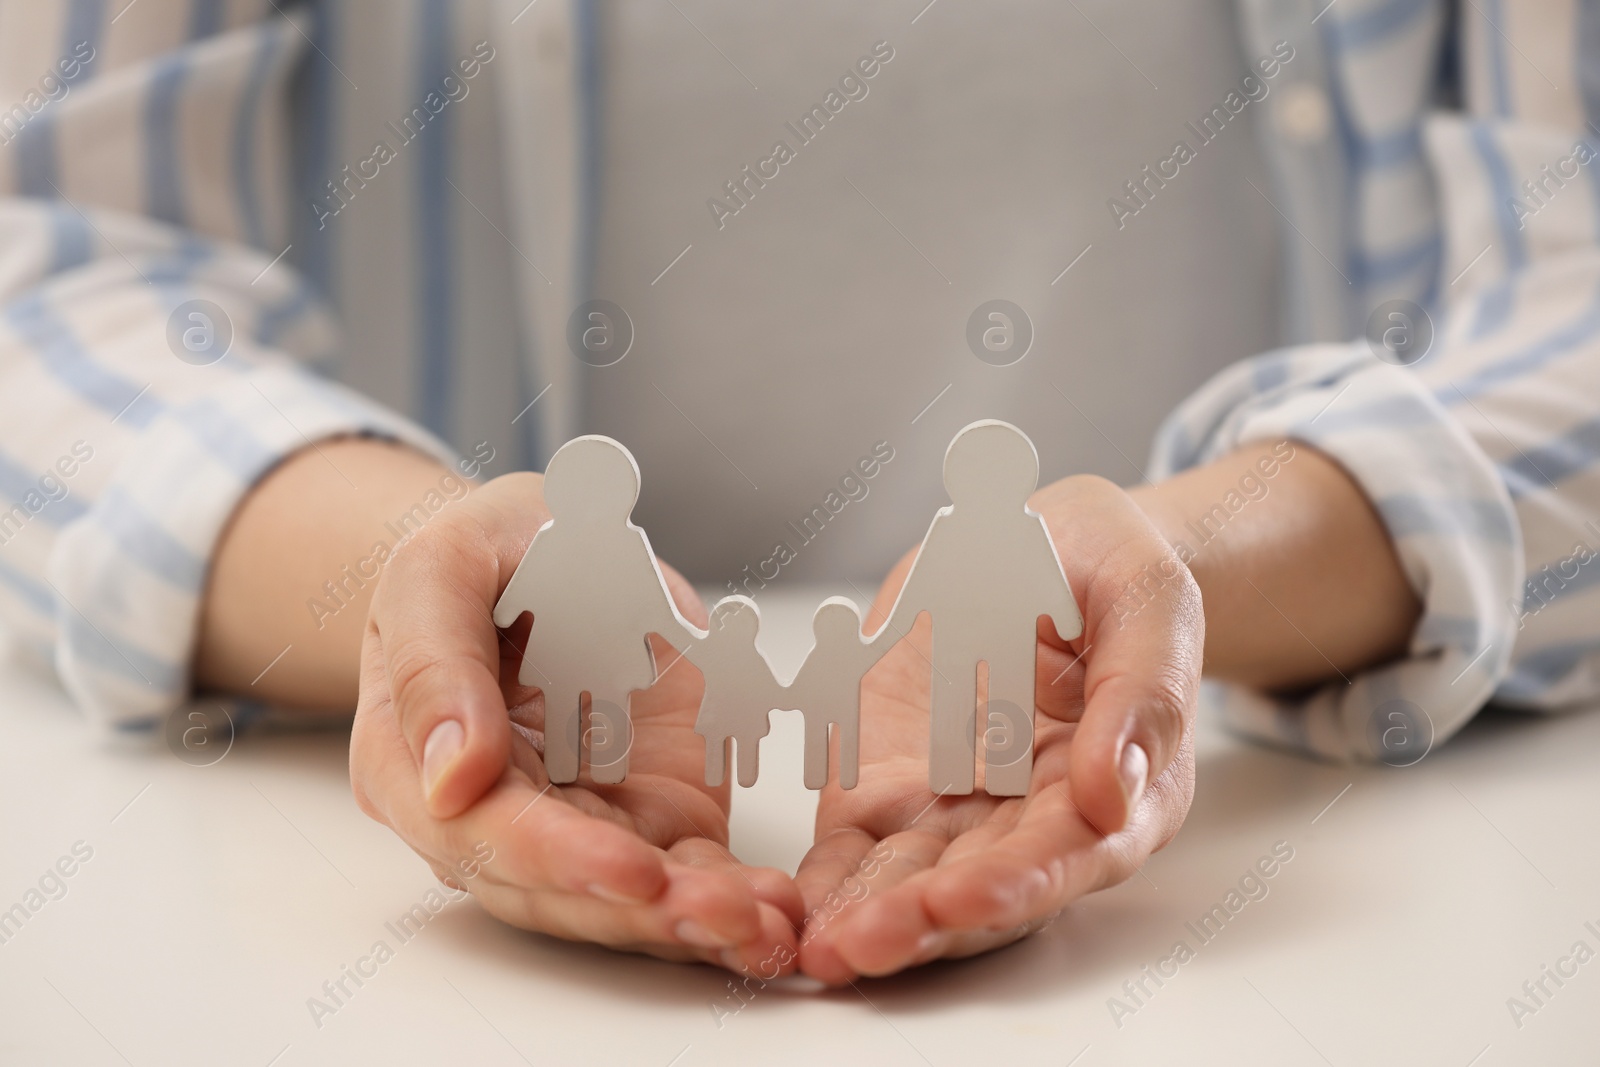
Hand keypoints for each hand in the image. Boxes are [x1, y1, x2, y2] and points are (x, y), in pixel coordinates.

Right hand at [349, 471, 802, 971]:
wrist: (541, 549)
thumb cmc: (481, 555)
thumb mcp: (440, 569)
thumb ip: (435, 663)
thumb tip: (451, 779)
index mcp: (417, 770)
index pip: (484, 838)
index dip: (560, 861)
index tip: (632, 871)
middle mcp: (492, 822)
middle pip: (561, 894)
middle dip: (647, 915)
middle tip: (728, 916)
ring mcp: (574, 827)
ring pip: (626, 904)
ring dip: (697, 924)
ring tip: (767, 927)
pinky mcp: (645, 820)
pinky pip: (684, 874)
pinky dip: (732, 898)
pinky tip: (778, 912)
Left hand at [795, 474, 1201, 981]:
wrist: (1042, 544)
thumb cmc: (1110, 572)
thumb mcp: (1149, 602)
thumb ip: (1142, 691)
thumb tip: (1113, 793)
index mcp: (1119, 791)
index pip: (1068, 854)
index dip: (1016, 883)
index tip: (963, 899)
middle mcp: (1033, 819)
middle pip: (980, 890)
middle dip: (922, 924)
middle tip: (864, 945)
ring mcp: (956, 809)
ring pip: (911, 882)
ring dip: (866, 918)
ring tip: (820, 951)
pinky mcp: (888, 788)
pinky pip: (854, 848)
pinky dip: (825, 883)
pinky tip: (790, 914)